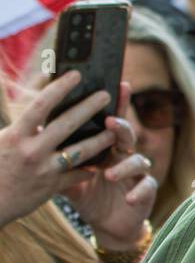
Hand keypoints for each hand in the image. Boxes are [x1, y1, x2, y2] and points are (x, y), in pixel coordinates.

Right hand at [0, 70, 123, 226]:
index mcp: (14, 136)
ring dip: (102, 139)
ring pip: (81, 151)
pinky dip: (93, 166)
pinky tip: (107, 157)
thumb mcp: (1, 137)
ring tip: (116, 129)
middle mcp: (30, 151)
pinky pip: (80, 174)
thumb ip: (22, 114)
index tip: (76, 74)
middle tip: (107, 94)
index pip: (40, 106)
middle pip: (67, 124)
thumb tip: (40, 79)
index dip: (59, 88)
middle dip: (89, 107)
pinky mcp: (53, 187)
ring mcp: (44, 170)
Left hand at [64, 82, 156, 250]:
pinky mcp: (145, 192)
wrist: (108, 224)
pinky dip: (138, 192)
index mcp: (108, 148)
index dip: (118, 103)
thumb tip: (36, 138)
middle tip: (111, 122)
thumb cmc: (88, 196)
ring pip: (139, 161)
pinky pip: (146, 188)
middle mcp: (125, 156)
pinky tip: (129, 198)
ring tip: (109, 174)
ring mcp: (137, 173)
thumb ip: (59, 160)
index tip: (119, 84)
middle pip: (127, 135)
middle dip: (121, 127)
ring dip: (124, 165)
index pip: (112, 122)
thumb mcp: (69, 179)